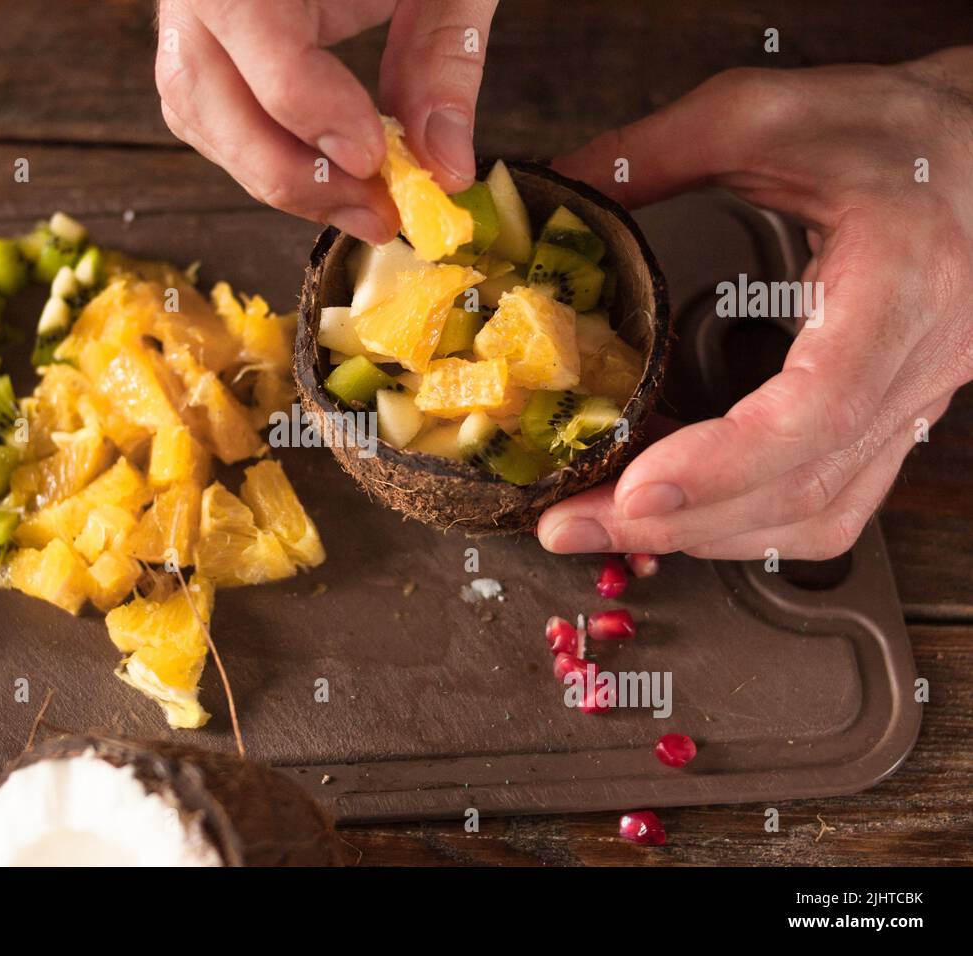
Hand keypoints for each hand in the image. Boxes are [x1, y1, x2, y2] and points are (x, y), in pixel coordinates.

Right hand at [154, 0, 498, 243]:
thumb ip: (447, 52)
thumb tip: (444, 168)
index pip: (247, 20)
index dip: (306, 104)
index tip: (375, 159)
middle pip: (200, 88)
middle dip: (288, 170)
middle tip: (377, 213)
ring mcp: (189, 4)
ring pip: (194, 110)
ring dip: (274, 174)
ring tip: (360, 205)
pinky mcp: (203, 33)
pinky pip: (207, 109)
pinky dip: (262, 152)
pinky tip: (328, 173)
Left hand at [538, 49, 972, 559]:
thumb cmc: (893, 128)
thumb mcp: (763, 113)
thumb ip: (652, 153)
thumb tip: (556, 193)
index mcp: (902, 278)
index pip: (820, 406)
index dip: (723, 464)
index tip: (633, 491)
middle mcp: (918, 361)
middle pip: (803, 486)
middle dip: (675, 521)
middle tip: (569, 522)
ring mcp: (912, 403)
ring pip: (816, 514)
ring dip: (700, 534)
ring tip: (600, 522)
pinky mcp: (889, 420)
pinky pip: (826, 503)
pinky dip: (741, 522)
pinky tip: (671, 508)